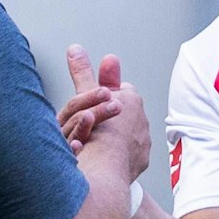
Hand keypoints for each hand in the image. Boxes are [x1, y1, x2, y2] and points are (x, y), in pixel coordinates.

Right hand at [63, 46, 150, 180]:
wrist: (104, 171)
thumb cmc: (97, 130)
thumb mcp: (86, 96)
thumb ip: (82, 73)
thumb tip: (75, 47)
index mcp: (131, 99)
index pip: (118, 91)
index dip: (103, 95)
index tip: (95, 101)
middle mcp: (143, 119)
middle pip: (122, 113)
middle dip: (107, 114)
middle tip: (93, 122)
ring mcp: (143, 143)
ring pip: (125, 134)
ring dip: (111, 135)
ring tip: (97, 139)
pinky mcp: (140, 163)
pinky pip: (127, 156)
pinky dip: (117, 156)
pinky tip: (106, 157)